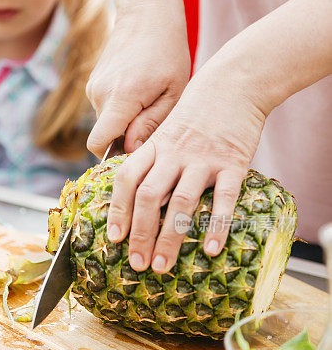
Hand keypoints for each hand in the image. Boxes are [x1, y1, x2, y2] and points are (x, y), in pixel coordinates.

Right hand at [86, 5, 189, 156]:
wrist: (147, 14)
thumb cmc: (168, 53)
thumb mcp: (172, 92)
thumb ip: (152, 124)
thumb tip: (131, 149)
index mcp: (121, 98)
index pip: (98, 143)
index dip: (113, 156)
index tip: (137, 152)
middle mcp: (99, 94)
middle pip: (105, 136)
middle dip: (126, 138)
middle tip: (154, 123)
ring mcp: (93, 87)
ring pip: (106, 123)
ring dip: (125, 122)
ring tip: (149, 102)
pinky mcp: (93, 83)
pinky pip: (105, 109)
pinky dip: (120, 109)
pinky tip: (140, 92)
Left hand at [105, 68, 267, 272]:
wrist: (234, 83)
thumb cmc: (196, 113)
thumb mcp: (166, 131)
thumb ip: (153, 163)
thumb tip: (140, 202)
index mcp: (153, 147)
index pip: (127, 180)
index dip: (117, 210)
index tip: (113, 238)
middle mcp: (174, 154)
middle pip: (150, 197)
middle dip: (140, 234)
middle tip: (137, 264)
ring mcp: (203, 159)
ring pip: (182, 203)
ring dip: (170, 238)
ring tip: (163, 266)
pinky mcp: (233, 163)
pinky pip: (225, 199)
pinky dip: (217, 226)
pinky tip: (212, 250)